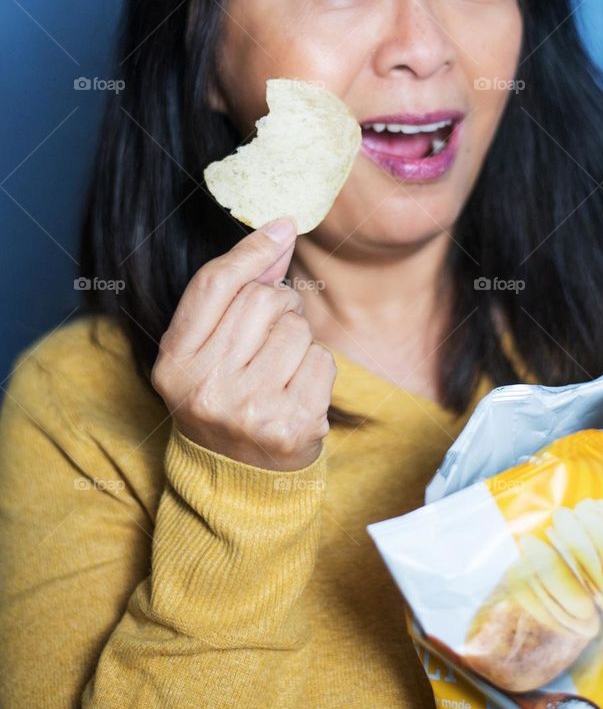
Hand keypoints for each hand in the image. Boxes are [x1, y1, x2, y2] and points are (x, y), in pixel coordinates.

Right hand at [151, 219, 335, 470]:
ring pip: (297, 328)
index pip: (214, 286)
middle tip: (270, 338)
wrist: (241, 481)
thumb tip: (278, 233)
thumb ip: (235, 294)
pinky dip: (317, 369)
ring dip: (299, 340)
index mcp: (174, 363)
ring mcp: (248, 409)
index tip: (282, 227)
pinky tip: (298, 393)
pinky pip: (322, 360)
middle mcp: (205, 387)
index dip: (251, 250)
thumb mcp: (209, 350)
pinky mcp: (291, 425)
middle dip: (279, 307)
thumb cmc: (227, 399)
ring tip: (281, 371)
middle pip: (262, 300)